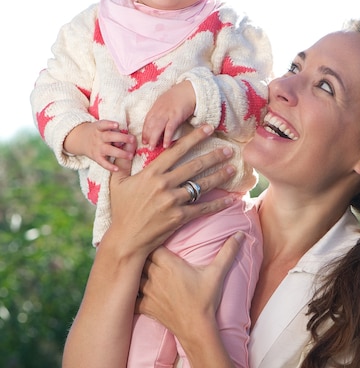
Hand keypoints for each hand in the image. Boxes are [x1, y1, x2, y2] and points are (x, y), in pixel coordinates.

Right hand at [63, 120, 134, 171]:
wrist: (81, 139)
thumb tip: (129, 137)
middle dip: (121, 138)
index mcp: (99, 128)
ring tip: (130, 156)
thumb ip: (113, 131)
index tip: (117, 125)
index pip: (103, 124)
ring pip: (108, 150)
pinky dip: (109, 166)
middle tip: (132, 139)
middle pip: (109, 137)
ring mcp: (97, 148)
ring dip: (120, 153)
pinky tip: (117, 169)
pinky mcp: (96, 157)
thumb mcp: (102, 127)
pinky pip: (103, 163)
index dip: (109, 125)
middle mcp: (98, 137)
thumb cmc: (98, 132)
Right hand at [107, 125, 236, 257]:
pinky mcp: (179, 217)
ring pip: (201, 185)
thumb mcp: (117, 182)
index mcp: (151, 173)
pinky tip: (230, 199)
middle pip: (195, 166)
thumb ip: (122, 160)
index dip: (194, 137)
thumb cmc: (122, 210)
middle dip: (214, 156)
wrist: (127, 238)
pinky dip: (218, 204)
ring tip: (232, 168)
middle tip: (229, 149)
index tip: (208, 128)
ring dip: (219, 176)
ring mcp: (173, 201)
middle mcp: (164, 184)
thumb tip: (126, 140)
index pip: (177, 150)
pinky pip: (203, 208)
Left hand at [136, 232, 243, 338]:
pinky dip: (129, 292)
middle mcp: (154, 275)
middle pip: (139, 257)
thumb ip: (228, 251)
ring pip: (131, 275)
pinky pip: (129, 296)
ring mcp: (147, 292)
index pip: (151, 243)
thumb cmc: (206, 299)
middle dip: (141, 252)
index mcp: (168, 264)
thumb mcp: (217, 273)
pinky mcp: (144, 306)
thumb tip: (241, 234)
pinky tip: (130, 289)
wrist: (197, 328)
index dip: (150, 239)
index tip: (154, 236)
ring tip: (134, 266)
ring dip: (133, 271)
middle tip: (143, 247)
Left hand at [142, 81, 196, 149]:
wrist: (189, 90)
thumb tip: (157, 120)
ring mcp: (167, 113)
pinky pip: (169, 129)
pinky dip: (167, 137)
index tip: (143, 139)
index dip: (144, 130)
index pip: (147, 120)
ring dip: (153, 139)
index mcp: (156, 107)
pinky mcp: (176, 116)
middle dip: (147, 136)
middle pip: (150, 125)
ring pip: (157, 128)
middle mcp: (159, 110)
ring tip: (152, 148)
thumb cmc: (179, 96)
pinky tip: (165, 145)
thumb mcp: (165, 101)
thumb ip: (160, 110)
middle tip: (146, 146)